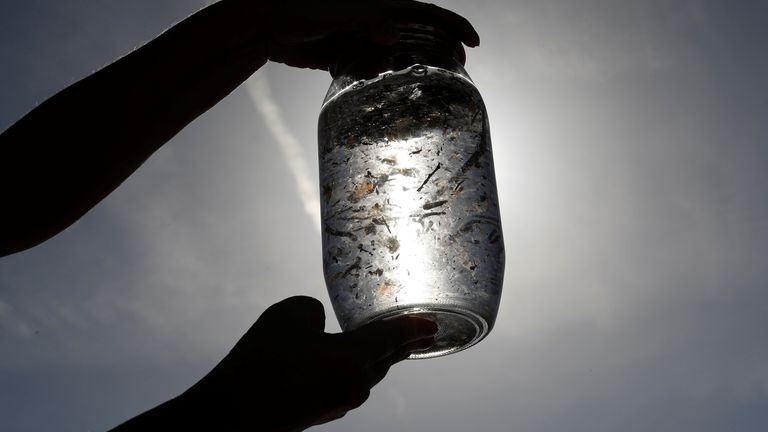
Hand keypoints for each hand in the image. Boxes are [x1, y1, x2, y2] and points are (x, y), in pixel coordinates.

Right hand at [182, 296, 437, 430]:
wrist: (232, 415)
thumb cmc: (261, 362)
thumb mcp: (288, 315)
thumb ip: (314, 311)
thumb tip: (319, 324)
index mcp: (352, 359)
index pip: (392, 338)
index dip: (414, 326)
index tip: (433, 323)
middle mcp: (354, 385)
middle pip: (385, 359)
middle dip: (402, 345)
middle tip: (422, 333)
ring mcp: (340, 403)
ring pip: (366, 375)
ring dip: (373, 358)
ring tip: (380, 344)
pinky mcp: (324, 413)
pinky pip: (347, 385)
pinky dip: (351, 370)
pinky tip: (338, 363)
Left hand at [220, 0, 479, 69]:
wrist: (266, 23)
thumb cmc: (300, 8)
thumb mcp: (336, 12)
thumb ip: (365, 21)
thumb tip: (393, 36)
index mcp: (380, 5)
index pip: (427, 12)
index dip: (453, 24)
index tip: (474, 42)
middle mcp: (374, 21)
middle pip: (418, 34)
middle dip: (442, 49)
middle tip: (460, 70)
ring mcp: (360, 40)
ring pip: (397, 55)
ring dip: (414, 69)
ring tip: (432, 87)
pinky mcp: (343, 58)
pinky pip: (369, 71)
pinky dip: (380, 82)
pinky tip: (388, 96)